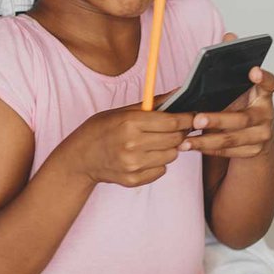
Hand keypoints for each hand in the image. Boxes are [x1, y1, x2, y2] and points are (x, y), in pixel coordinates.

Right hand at [59, 103, 195, 187]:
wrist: (80, 158)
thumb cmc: (101, 130)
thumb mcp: (122, 111)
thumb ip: (153, 103)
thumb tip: (179, 92)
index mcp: (130, 123)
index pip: (172, 122)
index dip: (187, 119)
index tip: (193, 117)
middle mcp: (132, 145)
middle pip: (175, 139)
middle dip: (180, 133)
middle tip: (175, 129)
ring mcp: (133, 165)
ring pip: (171, 156)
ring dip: (169, 148)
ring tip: (155, 143)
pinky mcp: (133, 180)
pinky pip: (161, 171)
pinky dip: (159, 163)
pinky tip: (146, 156)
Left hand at [183, 36, 273, 158]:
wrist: (254, 136)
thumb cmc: (241, 105)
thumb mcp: (237, 87)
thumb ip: (232, 65)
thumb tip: (229, 37)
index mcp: (263, 95)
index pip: (270, 84)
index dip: (264, 78)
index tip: (253, 71)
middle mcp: (266, 115)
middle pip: (242, 119)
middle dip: (218, 119)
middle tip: (197, 118)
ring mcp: (261, 135)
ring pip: (232, 139)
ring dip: (206, 140)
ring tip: (185, 139)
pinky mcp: (253, 151)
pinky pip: (228, 152)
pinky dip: (207, 149)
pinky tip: (190, 146)